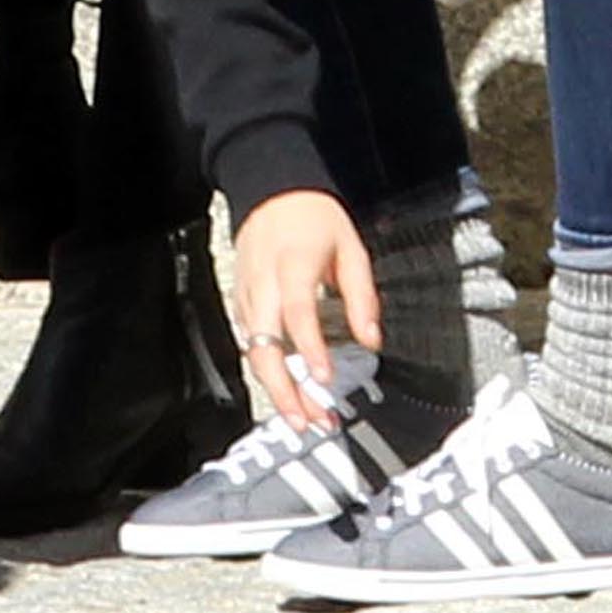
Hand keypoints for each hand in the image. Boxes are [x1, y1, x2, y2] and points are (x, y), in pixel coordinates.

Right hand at [232, 189, 381, 427]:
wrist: (274, 192)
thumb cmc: (313, 218)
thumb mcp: (351, 248)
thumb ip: (362, 296)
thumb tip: (372, 339)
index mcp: (293, 266)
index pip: (297, 314)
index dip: (310, 350)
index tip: (324, 379)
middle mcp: (264, 284)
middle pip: (264, 346)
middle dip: (284, 390)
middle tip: (309, 420)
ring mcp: (247, 295)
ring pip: (253, 352)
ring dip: (277, 389)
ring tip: (303, 416)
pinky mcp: (240, 303)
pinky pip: (249, 343)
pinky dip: (267, 370)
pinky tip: (286, 389)